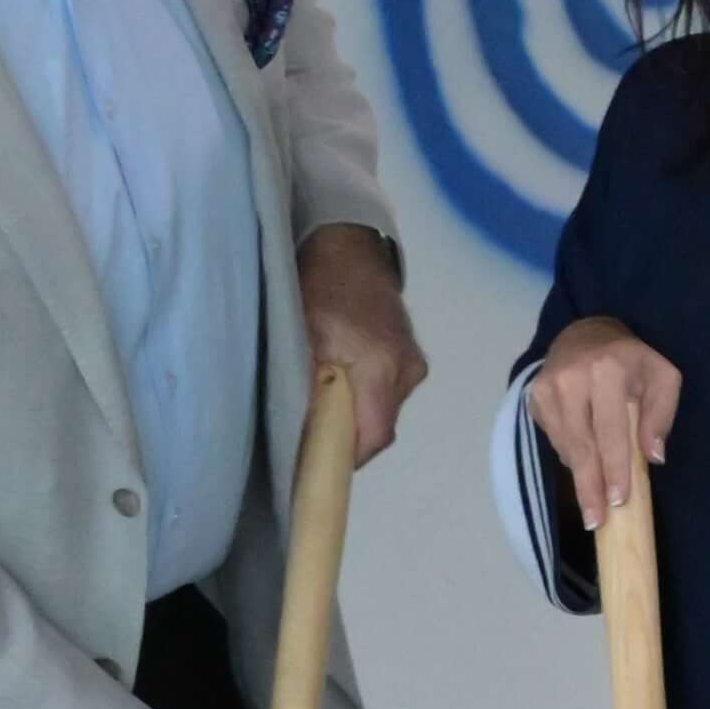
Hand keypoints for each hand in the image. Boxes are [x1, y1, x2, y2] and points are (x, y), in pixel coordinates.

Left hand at [296, 225, 429, 462]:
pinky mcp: (411, 358)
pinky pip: (388, 394)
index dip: (348, 457)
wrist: (348, 245)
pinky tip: (340, 385)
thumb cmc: (318, 286)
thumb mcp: (299, 333)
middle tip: (312, 436)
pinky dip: (364, 398)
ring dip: (355, 416)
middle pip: (380, 427)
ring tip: (323, 406)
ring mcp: (412, 364)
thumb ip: (301, 384)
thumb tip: (297, 434)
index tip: (320, 464)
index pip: (374, 434)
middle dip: (348, 437)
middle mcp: (406, 369)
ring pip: (383, 411)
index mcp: (381, 365)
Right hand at [529, 319, 680, 521]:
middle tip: (596, 520)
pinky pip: (554, 438)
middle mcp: (570, 378)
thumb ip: (661, 415)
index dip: (613, 468)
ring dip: (580, 476)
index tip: (617, 501)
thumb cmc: (632, 361)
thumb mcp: (662, 377)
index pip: (610, 430)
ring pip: (565, 446)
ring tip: (592, 505)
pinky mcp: (533, 397)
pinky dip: (570, 455)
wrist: (584, 334)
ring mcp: (546, 388)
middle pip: (581, 444)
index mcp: (606, 370)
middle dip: (589, 486)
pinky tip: (583, 464)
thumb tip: (653, 456)